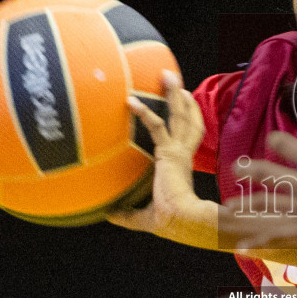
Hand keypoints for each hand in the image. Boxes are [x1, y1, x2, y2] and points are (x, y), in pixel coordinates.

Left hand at [107, 71, 206, 236]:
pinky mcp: (170, 153)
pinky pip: (157, 127)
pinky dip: (144, 112)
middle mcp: (184, 153)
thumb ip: (128, 214)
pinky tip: (131, 102)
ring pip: (180, 116)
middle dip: (182, 98)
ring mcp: (179, 151)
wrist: (181, 221)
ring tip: (168, 74)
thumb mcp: (145, 217)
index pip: (188, 135)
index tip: (184, 101)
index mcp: (182, 164)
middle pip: (188, 119)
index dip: (188, 117)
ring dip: (174, 94)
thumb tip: (108, 214)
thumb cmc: (170, 223)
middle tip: (175, 79)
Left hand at [218, 128, 296, 250]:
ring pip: (266, 206)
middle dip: (249, 169)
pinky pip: (279, 237)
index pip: (286, 145)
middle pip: (268, 173)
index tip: (273, 141)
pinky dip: (258, 242)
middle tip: (237, 167)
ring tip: (226, 207)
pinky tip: (240, 247)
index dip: (278, 142)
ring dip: (244, 206)